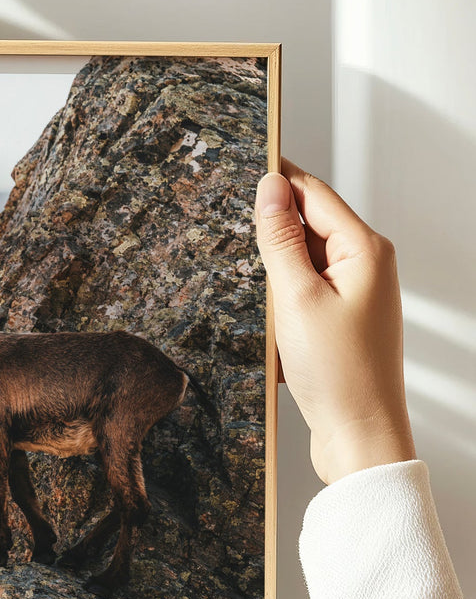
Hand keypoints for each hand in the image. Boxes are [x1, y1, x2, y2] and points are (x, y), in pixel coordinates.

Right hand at [254, 159, 415, 484]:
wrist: (359, 436)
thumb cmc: (338, 374)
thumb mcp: (296, 298)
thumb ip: (281, 239)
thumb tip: (270, 188)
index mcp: (365, 250)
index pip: (313, 194)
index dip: (277, 178)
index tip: (242, 162)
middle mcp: (367, 265)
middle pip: (308, 224)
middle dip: (271, 230)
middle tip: (232, 233)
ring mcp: (356, 293)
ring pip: (302, 259)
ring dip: (274, 270)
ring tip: (259, 297)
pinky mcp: (342, 318)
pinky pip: (304, 289)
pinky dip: (282, 297)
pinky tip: (269, 320)